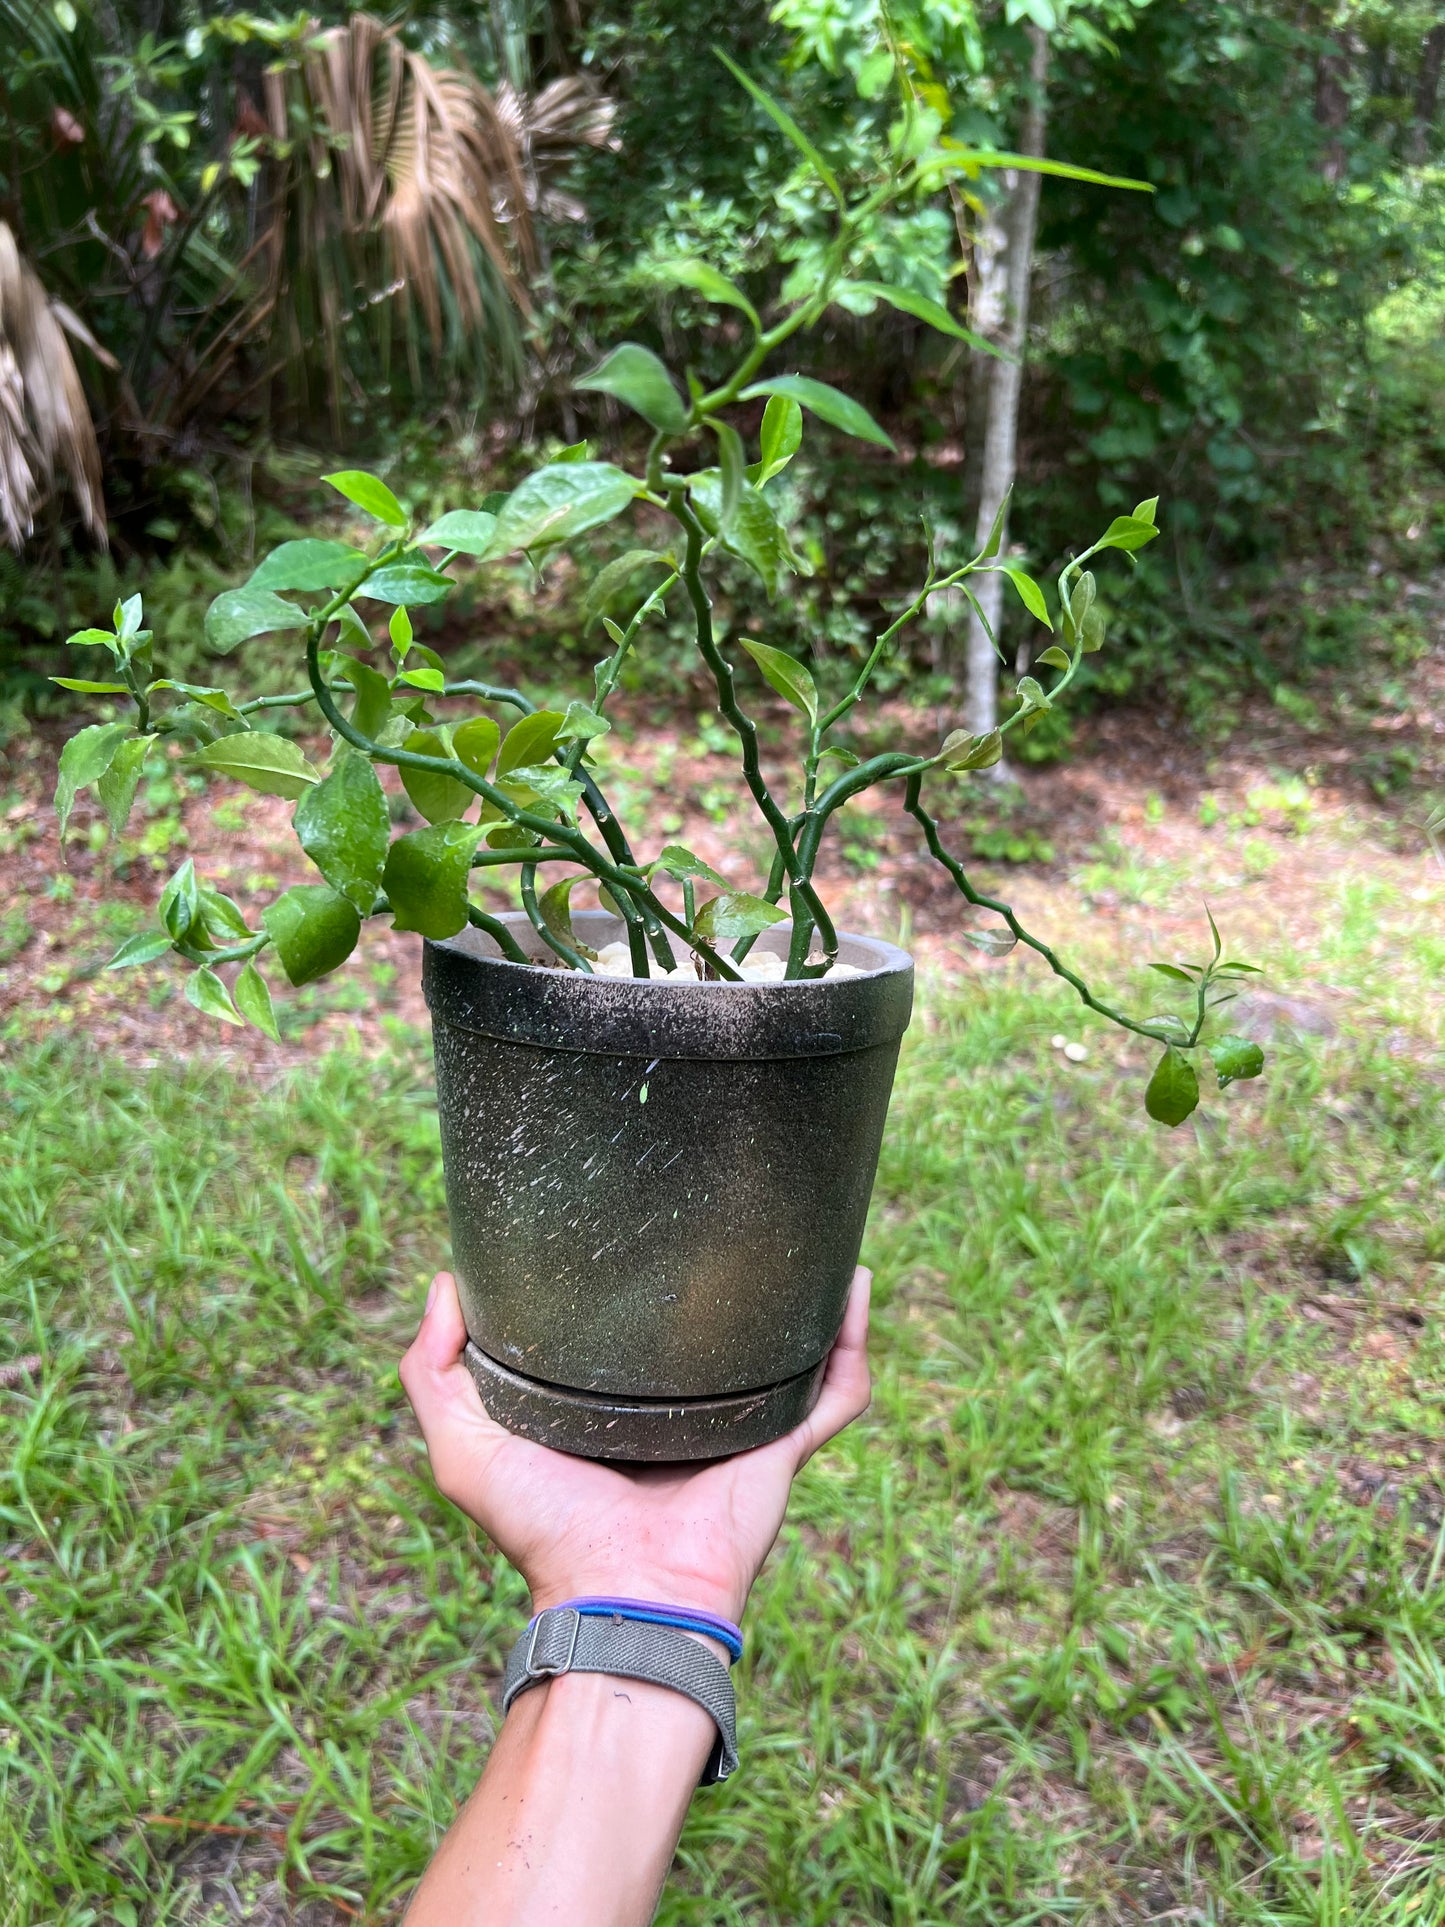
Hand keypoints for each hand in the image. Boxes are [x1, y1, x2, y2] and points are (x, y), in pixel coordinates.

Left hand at [399, 1267, 871, 1623]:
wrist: (620, 1593)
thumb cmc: (543, 1529)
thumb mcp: (465, 1446)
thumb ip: (433, 1370)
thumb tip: (445, 1282)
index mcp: (619, 1411)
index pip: (632, 1337)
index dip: (636, 1286)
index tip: (633, 1220)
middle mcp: (686, 1415)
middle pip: (720, 1337)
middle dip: (735, 1283)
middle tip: (735, 1214)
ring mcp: (743, 1428)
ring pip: (789, 1350)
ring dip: (806, 1300)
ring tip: (810, 1236)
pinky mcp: (785, 1444)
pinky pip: (836, 1388)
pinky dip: (851, 1339)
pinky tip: (852, 1281)